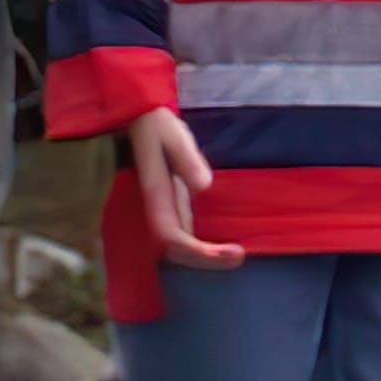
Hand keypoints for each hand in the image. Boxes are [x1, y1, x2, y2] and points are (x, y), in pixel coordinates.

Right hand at [125, 111, 244, 269]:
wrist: (141, 121)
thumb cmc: (156, 126)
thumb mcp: (173, 136)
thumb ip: (187, 159)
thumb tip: (203, 185)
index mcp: (156, 195)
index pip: (172, 236)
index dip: (197, 251)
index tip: (227, 250)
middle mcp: (159, 209)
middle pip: (177, 250)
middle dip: (207, 259)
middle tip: (239, 257)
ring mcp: (166, 210)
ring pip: (181, 247)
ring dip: (206, 257)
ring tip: (236, 256)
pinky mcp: (175, 206)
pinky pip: (186, 236)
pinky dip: (204, 246)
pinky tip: (225, 245)